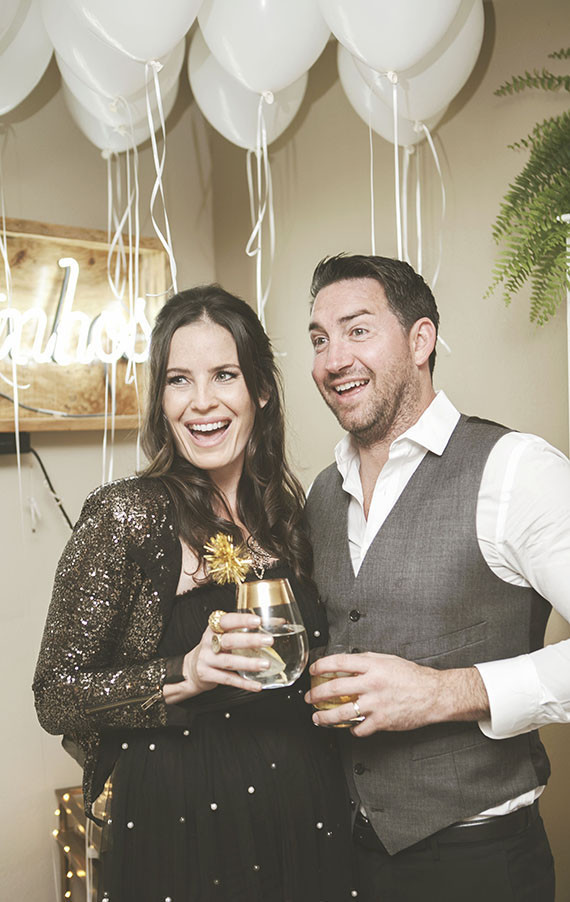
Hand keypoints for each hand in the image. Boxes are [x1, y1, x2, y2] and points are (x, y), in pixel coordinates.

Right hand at [164, 612, 274, 702]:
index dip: (241, 620)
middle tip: (268, 641)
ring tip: (265, 664)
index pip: (226, 620)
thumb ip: (246, 628)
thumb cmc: (215, 648)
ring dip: (249, 663)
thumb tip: (278, 622)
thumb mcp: (225, 635)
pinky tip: (256, 685)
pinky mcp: (207, 675)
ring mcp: (207, 659)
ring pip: (229, 661)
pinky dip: (243, 683)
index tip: (257, 621)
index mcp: (214, 628)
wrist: (191, 669)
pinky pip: (228, 680)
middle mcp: (209, 642)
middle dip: (250, 641)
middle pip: (229, 641)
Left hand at [304, 652, 489, 736]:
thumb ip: (367, 662)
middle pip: (334, 689)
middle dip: (316, 694)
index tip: (313, 670)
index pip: (339, 662)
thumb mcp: (387, 660)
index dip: (321, 665)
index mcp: (372, 665)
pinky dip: (352, 730)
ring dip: (325, 717)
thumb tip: (346, 664)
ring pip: (342, 713)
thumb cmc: (411, 676)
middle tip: (309, 698)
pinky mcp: (382, 721)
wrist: (433, 694)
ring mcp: (376, 704)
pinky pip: (360, 729)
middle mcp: (372, 684)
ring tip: (317, 717)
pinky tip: (350, 728)